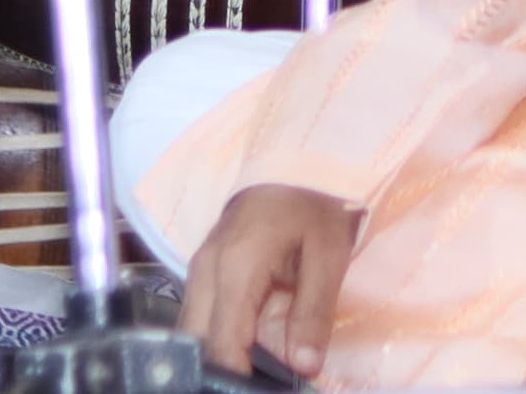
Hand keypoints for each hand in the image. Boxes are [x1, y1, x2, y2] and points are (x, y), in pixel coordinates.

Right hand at [181, 181, 360, 380]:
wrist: (300, 156)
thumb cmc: (315, 200)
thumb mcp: (328, 254)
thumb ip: (312, 313)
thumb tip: (304, 367)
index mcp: (235, 266)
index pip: (221, 344)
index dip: (236, 378)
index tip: (258, 390)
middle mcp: (206, 269)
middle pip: (197, 342)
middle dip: (226, 366)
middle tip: (260, 378)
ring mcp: (201, 268)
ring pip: (197, 331)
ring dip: (229, 347)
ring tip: (267, 345)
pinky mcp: (206, 268)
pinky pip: (206, 314)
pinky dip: (229, 330)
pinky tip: (261, 327)